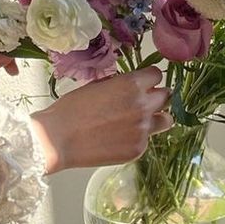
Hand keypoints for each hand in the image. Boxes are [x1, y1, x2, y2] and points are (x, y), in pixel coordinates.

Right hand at [30, 66, 172, 173]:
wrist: (58, 139)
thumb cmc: (72, 108)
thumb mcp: (98, 85)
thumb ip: (121, 85)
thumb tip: (132, 86)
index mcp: (132, 84)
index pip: (157, 74)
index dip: (150, 78)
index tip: (145, 82)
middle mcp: (143, 105)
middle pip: (166, 96)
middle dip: (156, 97)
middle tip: (144, 101)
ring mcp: (143, 129)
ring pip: (166, 120)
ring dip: (157, 117)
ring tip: (141, 121)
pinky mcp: (138, 149)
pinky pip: (147, 140)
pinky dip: (138, 137)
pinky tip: (120, 138)